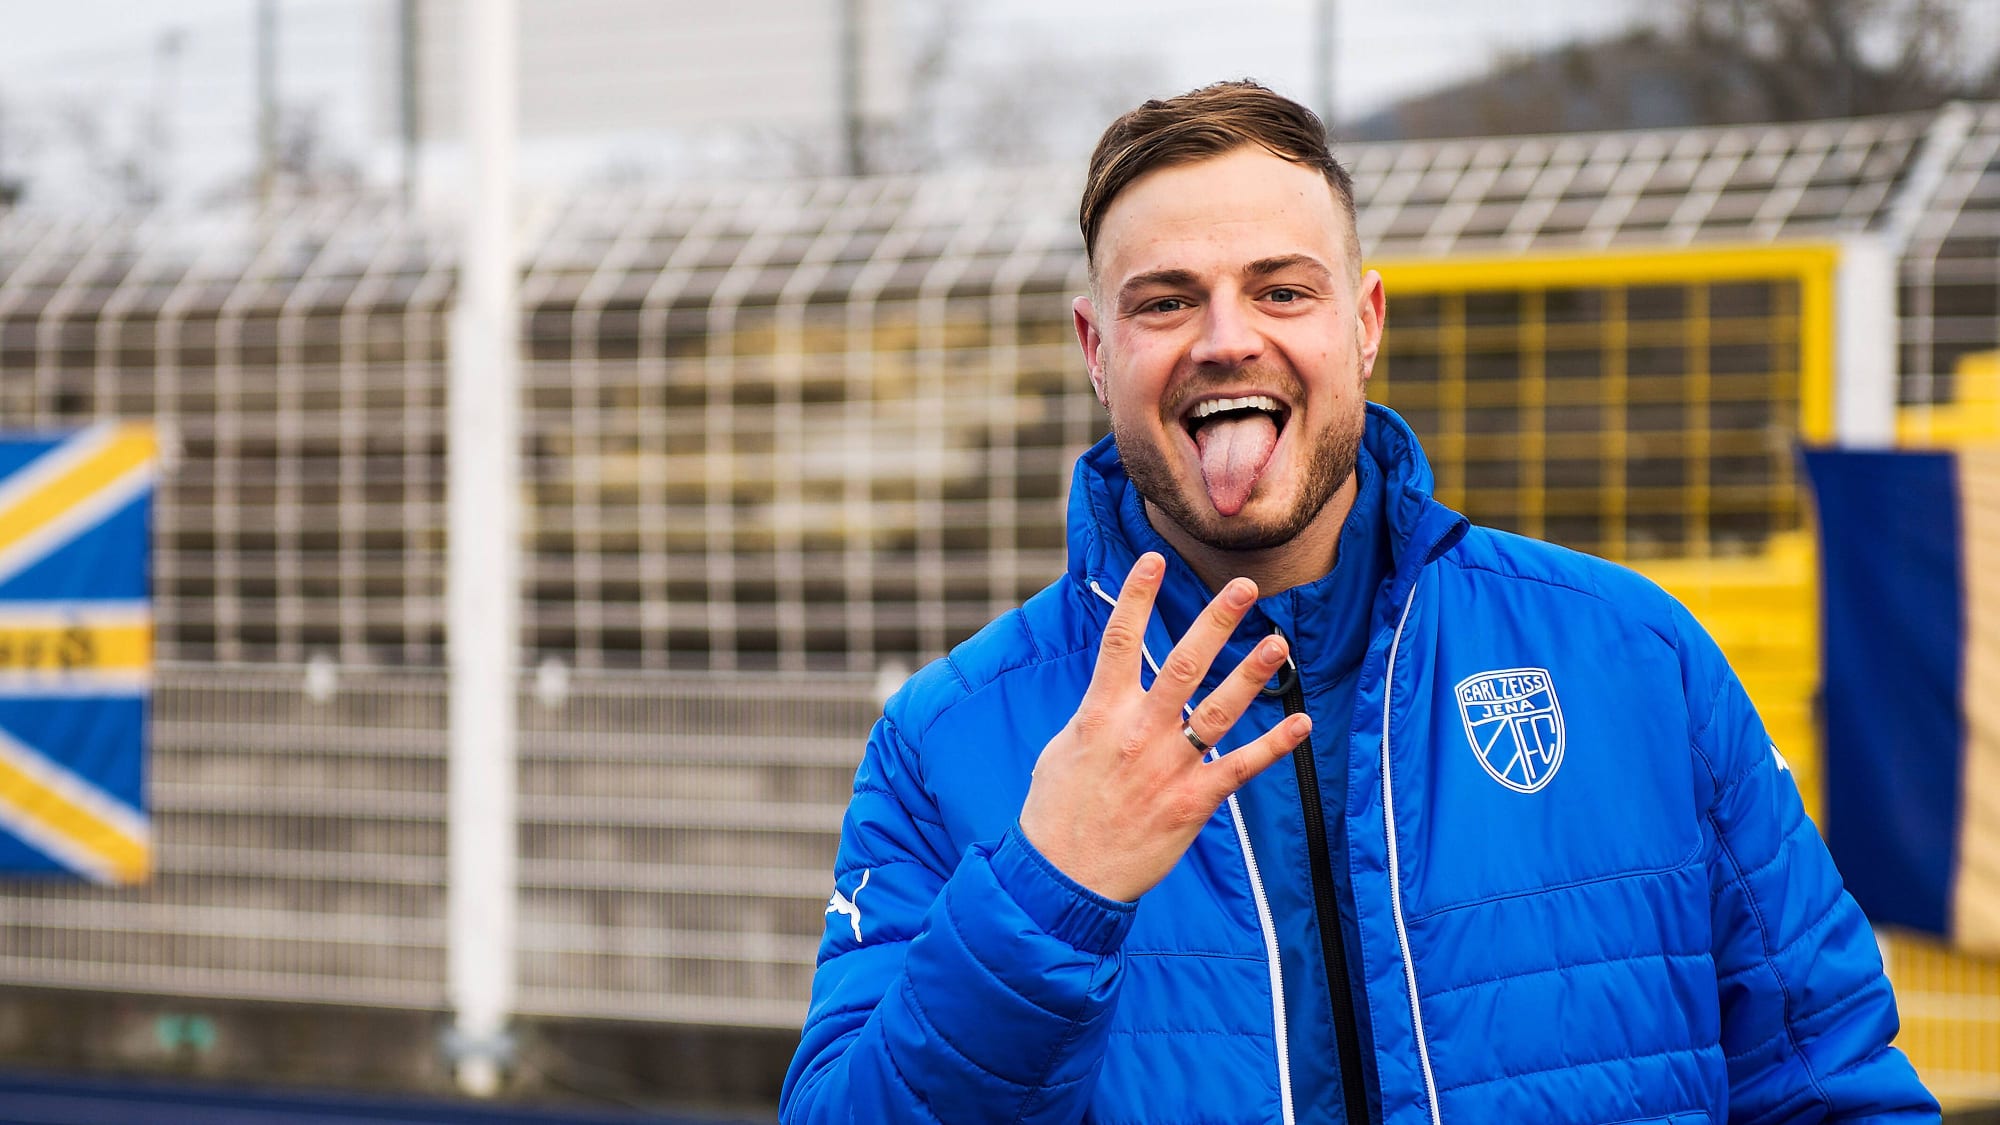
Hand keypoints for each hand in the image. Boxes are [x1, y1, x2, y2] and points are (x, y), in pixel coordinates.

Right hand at [1018, 552, 1308, 901]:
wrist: (1062, 877)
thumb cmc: (1057, 812)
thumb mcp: (1063, 749)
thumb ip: (1094, 715)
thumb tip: (1111, 691)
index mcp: (1100, 713)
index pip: (1119, 641)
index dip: (1136, 597)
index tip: (1154, 559)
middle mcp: (1138, 732)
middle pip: (1183, 664)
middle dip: (1215, 621)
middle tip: (1244, 587)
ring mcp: (1169, 767)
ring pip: (1218, 709)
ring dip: (1251, 673)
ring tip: (1278, 642)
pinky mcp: (1192, 803)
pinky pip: (1240, 767)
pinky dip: (1274, 745)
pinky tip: (1301, 723)